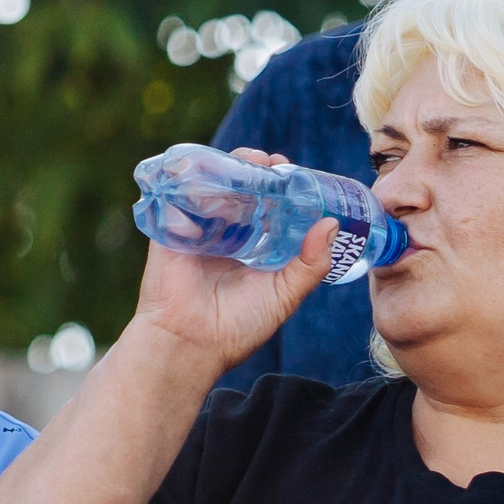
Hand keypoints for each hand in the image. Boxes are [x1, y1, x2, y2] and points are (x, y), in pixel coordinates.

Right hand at [128, 148, 335, 371]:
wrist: (191, 343)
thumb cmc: (239, 326)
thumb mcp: (286, 294)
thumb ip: (311, 263)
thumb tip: (331, 224)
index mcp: (252, 247)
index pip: (268, 207)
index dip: (282, 188)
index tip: (295, 174)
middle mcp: (226, 234)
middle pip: (241, 189)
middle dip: (258, 170)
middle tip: (275, 163)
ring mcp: (198, 228)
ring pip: (214, 185)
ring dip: (232, 166)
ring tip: (253, 160)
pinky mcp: (172, 227)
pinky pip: (181, 193)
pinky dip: (196, 175)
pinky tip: (218, 167)